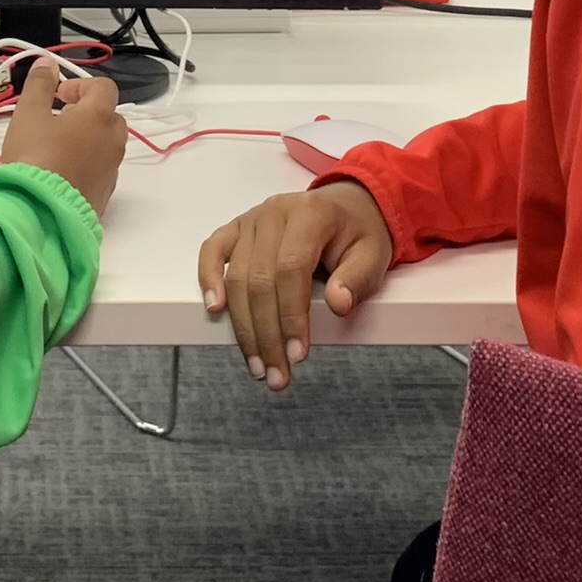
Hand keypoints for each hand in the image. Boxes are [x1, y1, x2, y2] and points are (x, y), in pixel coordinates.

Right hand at [0, 57, 125, 215]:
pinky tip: (61, 172)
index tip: (57, 95)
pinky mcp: (105, 195)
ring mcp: (112, 170)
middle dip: (87, 112)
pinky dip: (87, 164)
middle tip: (58, 119)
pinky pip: (101, 170)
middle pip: (110, 116)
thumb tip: (47, 63)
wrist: (39, 212)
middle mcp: (113, 142)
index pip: (103, 87)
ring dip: (89, 139)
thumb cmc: (34, 157)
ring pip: (107, 145)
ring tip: (57, 147)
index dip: (80, 85)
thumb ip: (39, 85)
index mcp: (99, 116)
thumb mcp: (28, 115)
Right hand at [196, 179, 391, 389]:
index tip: (297, 354)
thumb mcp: (372, 255)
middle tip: (277, 374)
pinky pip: (212, 252)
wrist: (345, 207)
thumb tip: (338, 305)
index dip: (291, 316)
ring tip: (257, 364)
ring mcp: (251, 219)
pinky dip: (208, 280)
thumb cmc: (357, 234)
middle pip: (260, 280)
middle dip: (266, 334)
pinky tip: (214, 310)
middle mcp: (274, 213)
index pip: (292, 269)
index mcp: (310, 215)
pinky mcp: (235, 228)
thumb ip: (357, 279)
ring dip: (243, 326)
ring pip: (236, 277)